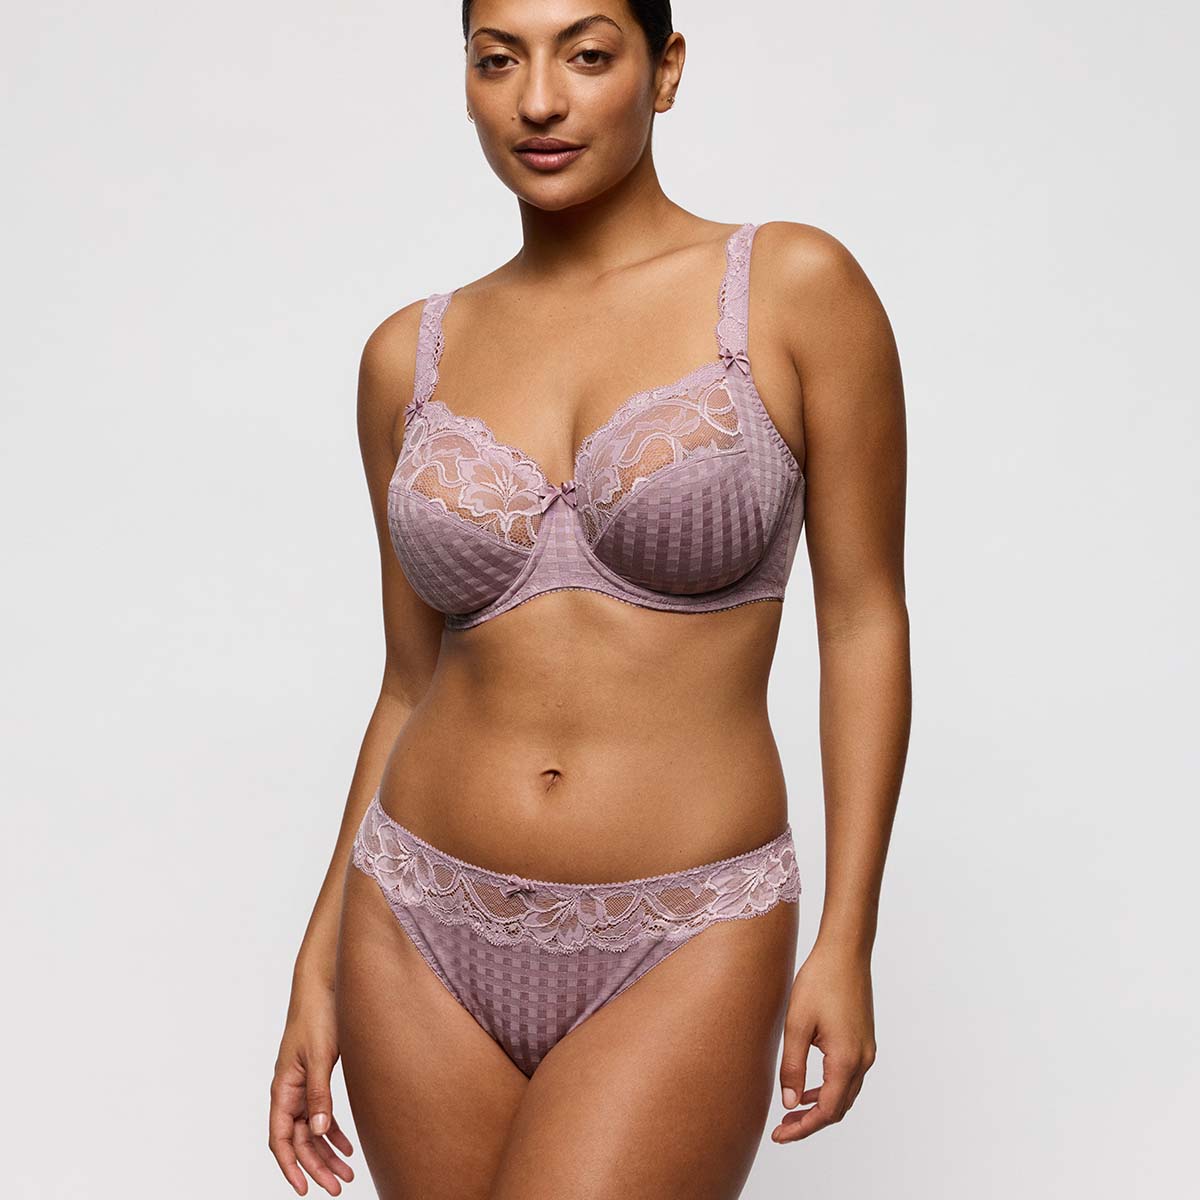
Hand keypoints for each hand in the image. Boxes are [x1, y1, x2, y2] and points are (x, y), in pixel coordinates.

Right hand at [268, 978, 354, 1194]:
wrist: (324, 983)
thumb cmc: (318, 1014)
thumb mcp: (321, 1056)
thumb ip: (319, 1093)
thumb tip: (321, 1131)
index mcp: (283, 1087)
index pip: (281, 1138)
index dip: (291, 1166)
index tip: (304, 1189)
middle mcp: (289, 1090)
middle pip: (300, 1139)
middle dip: (316, 1165)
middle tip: (338, 1187)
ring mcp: (303, 1084)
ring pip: (312, 1129)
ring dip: (327, 1152)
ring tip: (346, 1174)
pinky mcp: (318, 1075)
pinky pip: (322, 1112)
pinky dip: (334, 1130)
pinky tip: (347, 1145)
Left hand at [771, 946, 876, 1142]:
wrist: (845, 951)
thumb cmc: (819, 981)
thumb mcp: (797, 1024)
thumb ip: (792, 1067)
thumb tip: (790, 1104)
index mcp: (846, 1059)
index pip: (827, 1111)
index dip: (803, 1128)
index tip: (780, 1136)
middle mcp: (862, 1059)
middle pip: (839, 1108)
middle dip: (811, 1122)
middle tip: (782, 1128)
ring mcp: (866, 1050)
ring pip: (845, 1094)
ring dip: (820, 1107)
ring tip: (792, 1111)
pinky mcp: (863, 1041)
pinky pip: (848, 1077)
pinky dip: (829, 1089)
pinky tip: (808, 1087)